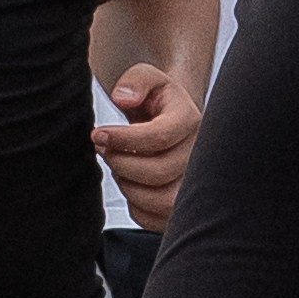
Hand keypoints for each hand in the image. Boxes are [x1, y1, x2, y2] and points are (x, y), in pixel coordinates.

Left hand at [94, 62, 202, 230]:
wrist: (170, 122)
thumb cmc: (157, 102)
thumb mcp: (146, 78)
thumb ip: (135, 81)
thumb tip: (124, 98)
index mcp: (190, 120)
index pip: (159, 136)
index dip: (123, 139)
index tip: (99, 134)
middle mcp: (199, 154)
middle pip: (158, 172)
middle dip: (121, 163)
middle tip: (105, 151)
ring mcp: (196, 183)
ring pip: (159, 200)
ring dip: (129, 186)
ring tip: (120, 168)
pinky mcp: (184, 205)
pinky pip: (156, 219)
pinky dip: (137, 207)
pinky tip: (133, 185)